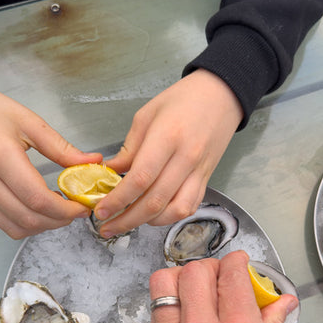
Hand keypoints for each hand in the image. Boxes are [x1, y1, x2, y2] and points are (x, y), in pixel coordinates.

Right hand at [0, 76, 102, 237]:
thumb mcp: (28, 120)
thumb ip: (61, 147)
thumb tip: (92, 162)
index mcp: (0, 156)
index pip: (37, 198)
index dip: (65, 209)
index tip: (83, 204)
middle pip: (28, 218)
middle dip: (59, 220)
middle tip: (77, 209)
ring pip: (16, 227)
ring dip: (45, 226)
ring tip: (62, 210)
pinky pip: (5, 223)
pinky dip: (28, 225)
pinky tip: (42, 210)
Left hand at [93, 69, 241, 235]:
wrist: (221, 96)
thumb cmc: (183, 100)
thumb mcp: (146, 115)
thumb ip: (129, 148)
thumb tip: (110, 172)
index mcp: (167, 137)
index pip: (140, 179)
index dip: (118, 199)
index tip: (102, 209)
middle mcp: (185, 158)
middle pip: (154, 201)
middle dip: (127, 220)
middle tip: (107, 227)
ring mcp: (199, 172)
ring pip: (173, 211)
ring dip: (148, 222)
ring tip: (128, 222)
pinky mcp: (206, 179)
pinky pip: (188, 207)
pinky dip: (169, 217)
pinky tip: (153, 215)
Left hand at [149, 250, 298, 322]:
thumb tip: (282, 302)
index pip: (231, 275)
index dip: (237, 261)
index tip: (241, 262)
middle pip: (196, 271)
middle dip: (211, 267)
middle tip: (222, 277)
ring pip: (164, 283)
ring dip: (181, 278)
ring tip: (197, 289)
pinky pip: (155, 310)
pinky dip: (168, 302)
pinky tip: (185, 314)